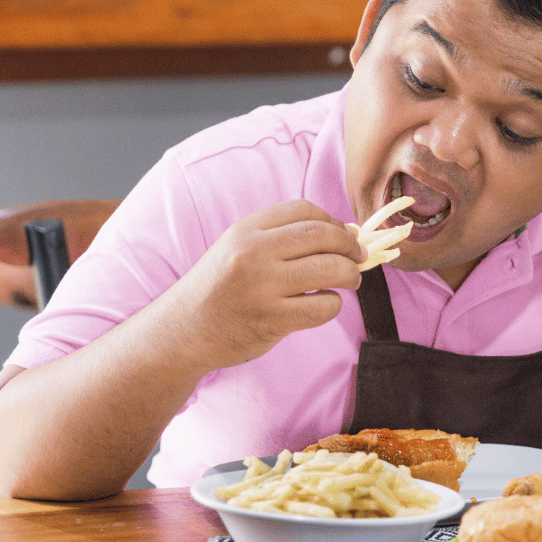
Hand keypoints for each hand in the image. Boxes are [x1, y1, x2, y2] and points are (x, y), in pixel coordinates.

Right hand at [164, 199, 364, 370]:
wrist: (183, 330)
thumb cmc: (221, 288)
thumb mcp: (240, 248)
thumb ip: (285, 237)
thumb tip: (349, 233)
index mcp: (247, 229)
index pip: (305, 210)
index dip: (333, 221)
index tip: (343, 235)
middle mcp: (254, 252)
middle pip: (323, 236)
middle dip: (350, 246)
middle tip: (359, 257)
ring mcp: (263, 287)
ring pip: (331, 269)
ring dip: (350, 275)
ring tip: (350, 280)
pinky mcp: (272, 320)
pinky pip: (324, 307)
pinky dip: (333, 305)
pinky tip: (323, 305)